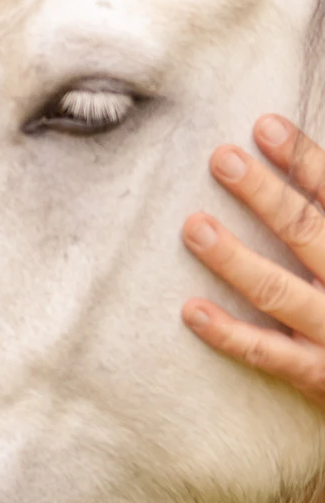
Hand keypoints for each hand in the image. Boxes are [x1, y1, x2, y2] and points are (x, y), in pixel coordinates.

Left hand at [182, 114, 324, 409]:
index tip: (265, 125)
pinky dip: (229, 333)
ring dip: (234, 258)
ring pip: (279, 291)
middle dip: (266, 195)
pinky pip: (269, 353)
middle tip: (222, 158)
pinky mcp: (319, 377)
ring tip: (194, 226)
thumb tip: (299, 165)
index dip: (304, 160)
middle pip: (308, 234)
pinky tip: (191, 309)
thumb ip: (324, 216)